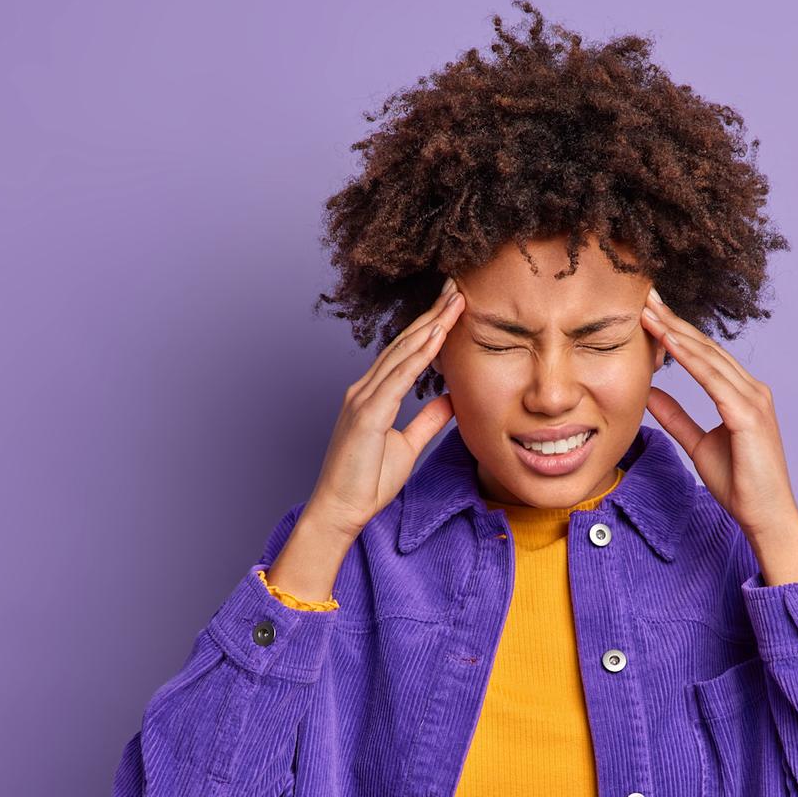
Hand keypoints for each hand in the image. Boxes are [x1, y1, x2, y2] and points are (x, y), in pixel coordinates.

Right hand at [304, 276, 464, 540]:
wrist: (341, 509)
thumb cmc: (367, 482)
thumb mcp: (407, 446)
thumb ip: (427, 420)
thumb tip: (451, 400)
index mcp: (373, 395)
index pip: (406, 353)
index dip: (430, 327)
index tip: (452, 305)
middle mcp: (365, 389)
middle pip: (405, 343)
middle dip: (432, 314)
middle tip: (456, 286)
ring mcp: (363, 398)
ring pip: (402, 353)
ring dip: (431, 325)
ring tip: (454, 301)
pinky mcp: (366, 414)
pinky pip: (398, 378)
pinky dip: (419, 355)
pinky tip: (437, 337)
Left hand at [637, 286, 797, 542]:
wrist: (765, 515)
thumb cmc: (739, 484)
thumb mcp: (698, 444)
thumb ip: (677, 417)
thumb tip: (651, 394)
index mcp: (742, 395)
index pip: (704, 356)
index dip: (677, 332)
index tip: (650, 313)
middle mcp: (752, 390)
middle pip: (706, 348)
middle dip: (675, 321)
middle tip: (646, 296)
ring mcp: (753, 399)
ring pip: (708, 358)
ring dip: (676, 333)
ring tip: (649, 312)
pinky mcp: (748, 415)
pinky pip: (712, 380)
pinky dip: (689, 359)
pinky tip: (668, 342)